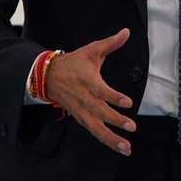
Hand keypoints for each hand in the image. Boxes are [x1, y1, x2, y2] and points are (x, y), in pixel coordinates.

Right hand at [44, 27, 137, 155]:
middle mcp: (84, 98)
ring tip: (126, 148)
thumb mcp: (91, 50)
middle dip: (115, 121)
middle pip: (99, 112)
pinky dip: (104, 140)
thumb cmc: (73, 63)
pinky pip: (92, 131)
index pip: (102, 91)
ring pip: (95, 127)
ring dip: (110, 139)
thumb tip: (126, 32)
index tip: (128, 103)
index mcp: (88, 81)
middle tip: (131, 127)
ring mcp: (81, 110)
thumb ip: (111, 43)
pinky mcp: (79, 117)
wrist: (48, 76)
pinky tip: (117, 146)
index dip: (114, 97)